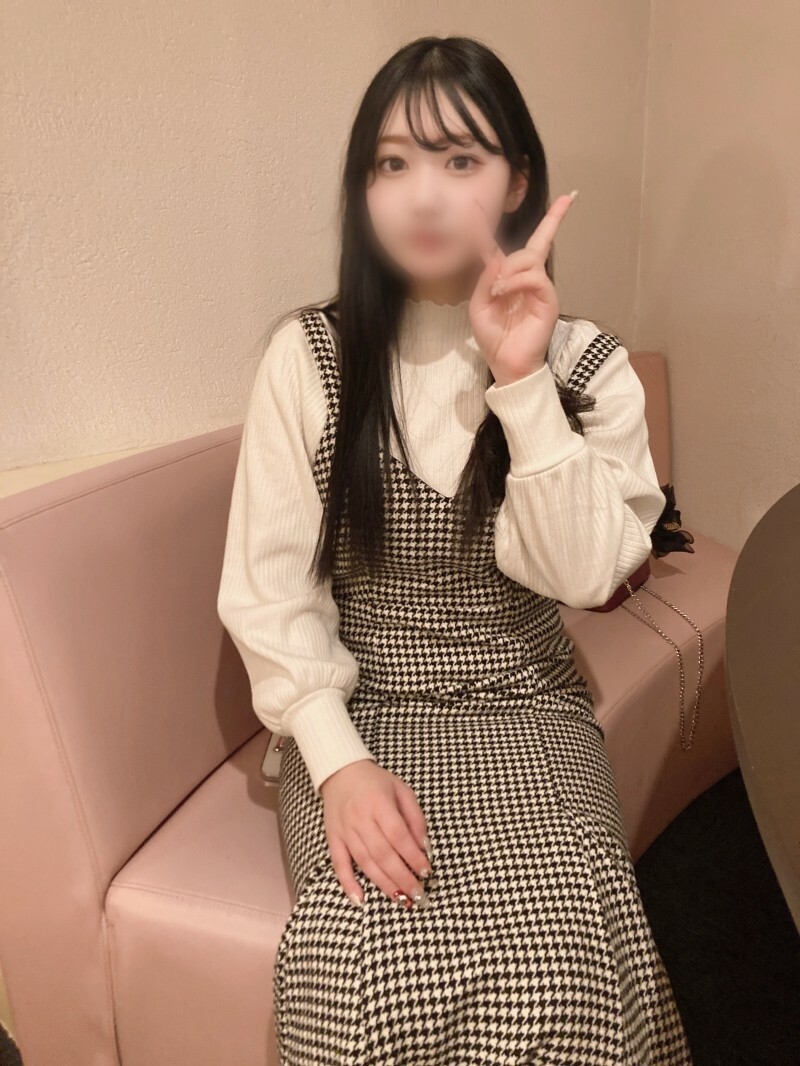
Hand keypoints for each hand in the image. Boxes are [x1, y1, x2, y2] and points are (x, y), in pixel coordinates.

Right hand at [319, 758, 432, 907]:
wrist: (341, 772)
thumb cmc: (376, 782)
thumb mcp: (402, 790)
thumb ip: (415, 817)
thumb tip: (424, 846)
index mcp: (380, 803)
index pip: (399, 835)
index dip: (413, 856)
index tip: (426, 872)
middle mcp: (361, 818)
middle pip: (383, 853)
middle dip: (402, 877)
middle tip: (418, 894)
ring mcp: (345, 830)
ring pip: (365, 862)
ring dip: (384, 884)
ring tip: (401, 900)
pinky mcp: (333, 839)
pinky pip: (339, 864)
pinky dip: (348, 883)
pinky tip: (361, 899)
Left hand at [468, 191, 578, 386]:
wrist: (506, 363)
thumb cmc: (493, 338)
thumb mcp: (478, 305)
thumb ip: (486, 279)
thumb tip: (498, 258)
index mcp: (509, 279)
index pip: (513, 247)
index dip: (517, 224)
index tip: (540, 200)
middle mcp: (527, 279)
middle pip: (537, 243)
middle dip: (553, 220)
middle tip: (563, 206)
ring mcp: (540, 289)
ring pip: (529, 258)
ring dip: (509, 270)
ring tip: (497, 290)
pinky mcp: (548, 300)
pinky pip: (535, 277)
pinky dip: (516, 281)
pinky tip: (504, 292)